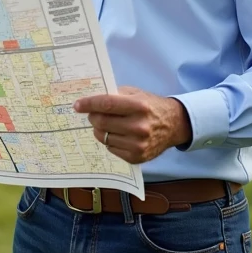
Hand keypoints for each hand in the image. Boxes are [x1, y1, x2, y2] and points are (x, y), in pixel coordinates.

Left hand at [73, 86, 192, 163]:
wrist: (174, 125)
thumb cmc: (151, 107)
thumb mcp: (136, 94)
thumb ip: (115, 95)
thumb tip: (90, 100)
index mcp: (139, 106)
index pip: (106, 104)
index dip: (89, 104)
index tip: (77, 105)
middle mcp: (139, 126)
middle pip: (102, 122)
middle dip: (92, 117)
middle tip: (92, 114)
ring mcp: (138, 144)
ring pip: (104, 137)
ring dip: (99, 129)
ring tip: (106, 124)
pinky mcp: (137, 157)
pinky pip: (111, 148)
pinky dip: (110, 141)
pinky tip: (118, 134)